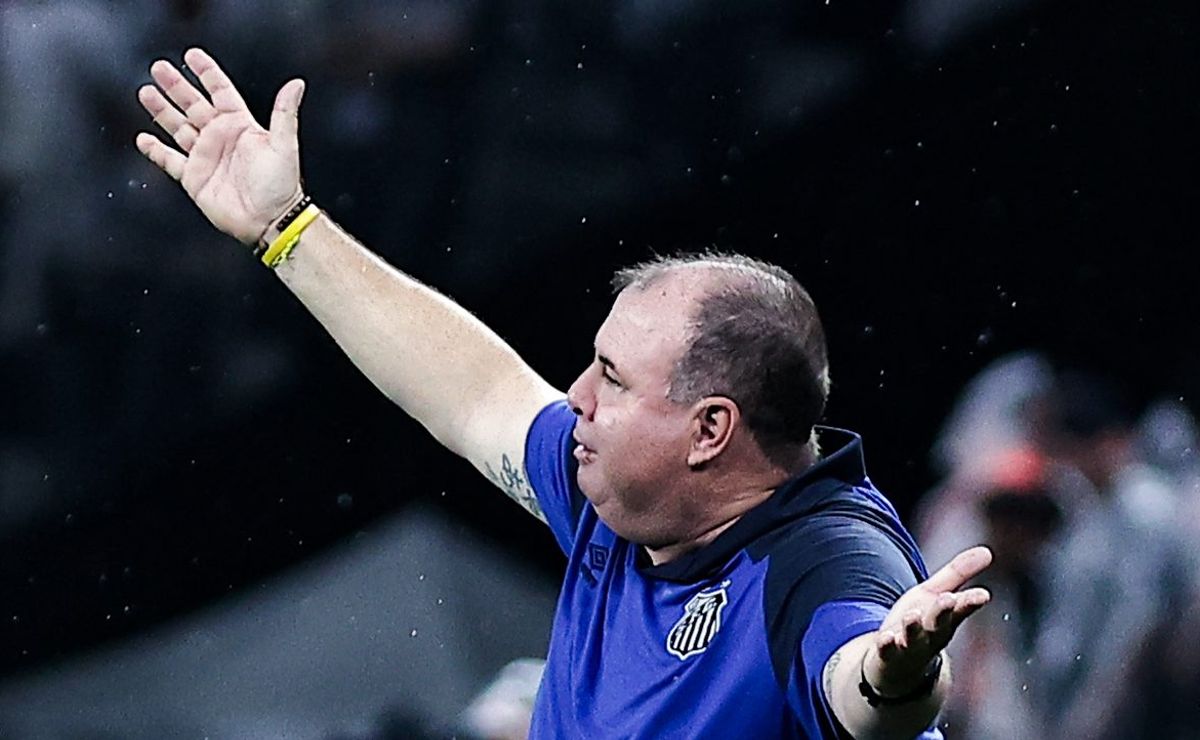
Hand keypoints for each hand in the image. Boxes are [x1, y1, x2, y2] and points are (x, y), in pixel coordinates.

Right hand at [135, 47, 305, 243]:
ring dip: (162, 110)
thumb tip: (296, 84)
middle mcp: (220, 138)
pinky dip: (156, 150)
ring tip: (146, 92)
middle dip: (176, 86)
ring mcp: (205, 157)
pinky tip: (144, 138)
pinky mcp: (193, 178)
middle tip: (158, 68)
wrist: (270, 220)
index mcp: (240, 126)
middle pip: (193, 105)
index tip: (192, 56)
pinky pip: (170, 160)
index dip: (207, 73)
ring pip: (178, 127)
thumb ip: (285, 113)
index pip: (220, 92)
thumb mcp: (284, 145)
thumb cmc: (281, 186)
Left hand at [863, 545, 991, 695]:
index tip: (983, 595)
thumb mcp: (936, 594)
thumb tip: (988, 551)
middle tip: (948, 599)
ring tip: (913, 616)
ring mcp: (909, 646)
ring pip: (913, 638)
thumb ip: (959, 573)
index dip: (970, 602)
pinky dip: (887, 645)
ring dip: (913, 628)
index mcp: (945, 618)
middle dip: (943, 612)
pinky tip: (886, 637)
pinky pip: (887, 651)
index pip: (960, 609)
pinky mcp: (887, 654)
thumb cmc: (922, 625)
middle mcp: (930, 634)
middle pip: (939, 622)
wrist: (898, 666)